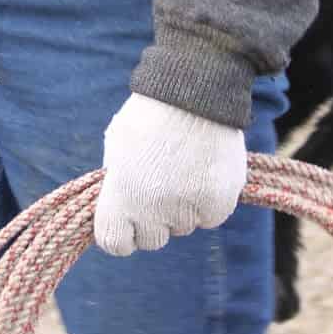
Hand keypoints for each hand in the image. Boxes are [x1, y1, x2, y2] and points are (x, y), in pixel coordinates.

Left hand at [94, 92, 246, 255]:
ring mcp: (188, 210)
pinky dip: (206, 200)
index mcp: (122, 195)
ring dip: (181, 207)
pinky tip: (203, 169)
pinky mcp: (218, 205)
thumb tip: (119, 205)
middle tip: (159, 184)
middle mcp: (153, 210)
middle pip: (151, 239)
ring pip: (182, 227)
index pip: (114, 243)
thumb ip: (116, 181)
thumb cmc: (151, 113)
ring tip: (183, 167)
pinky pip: (208, 217)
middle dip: (153, 219)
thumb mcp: (117, 144)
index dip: (120, 232)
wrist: (196, 91)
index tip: (126, 219)